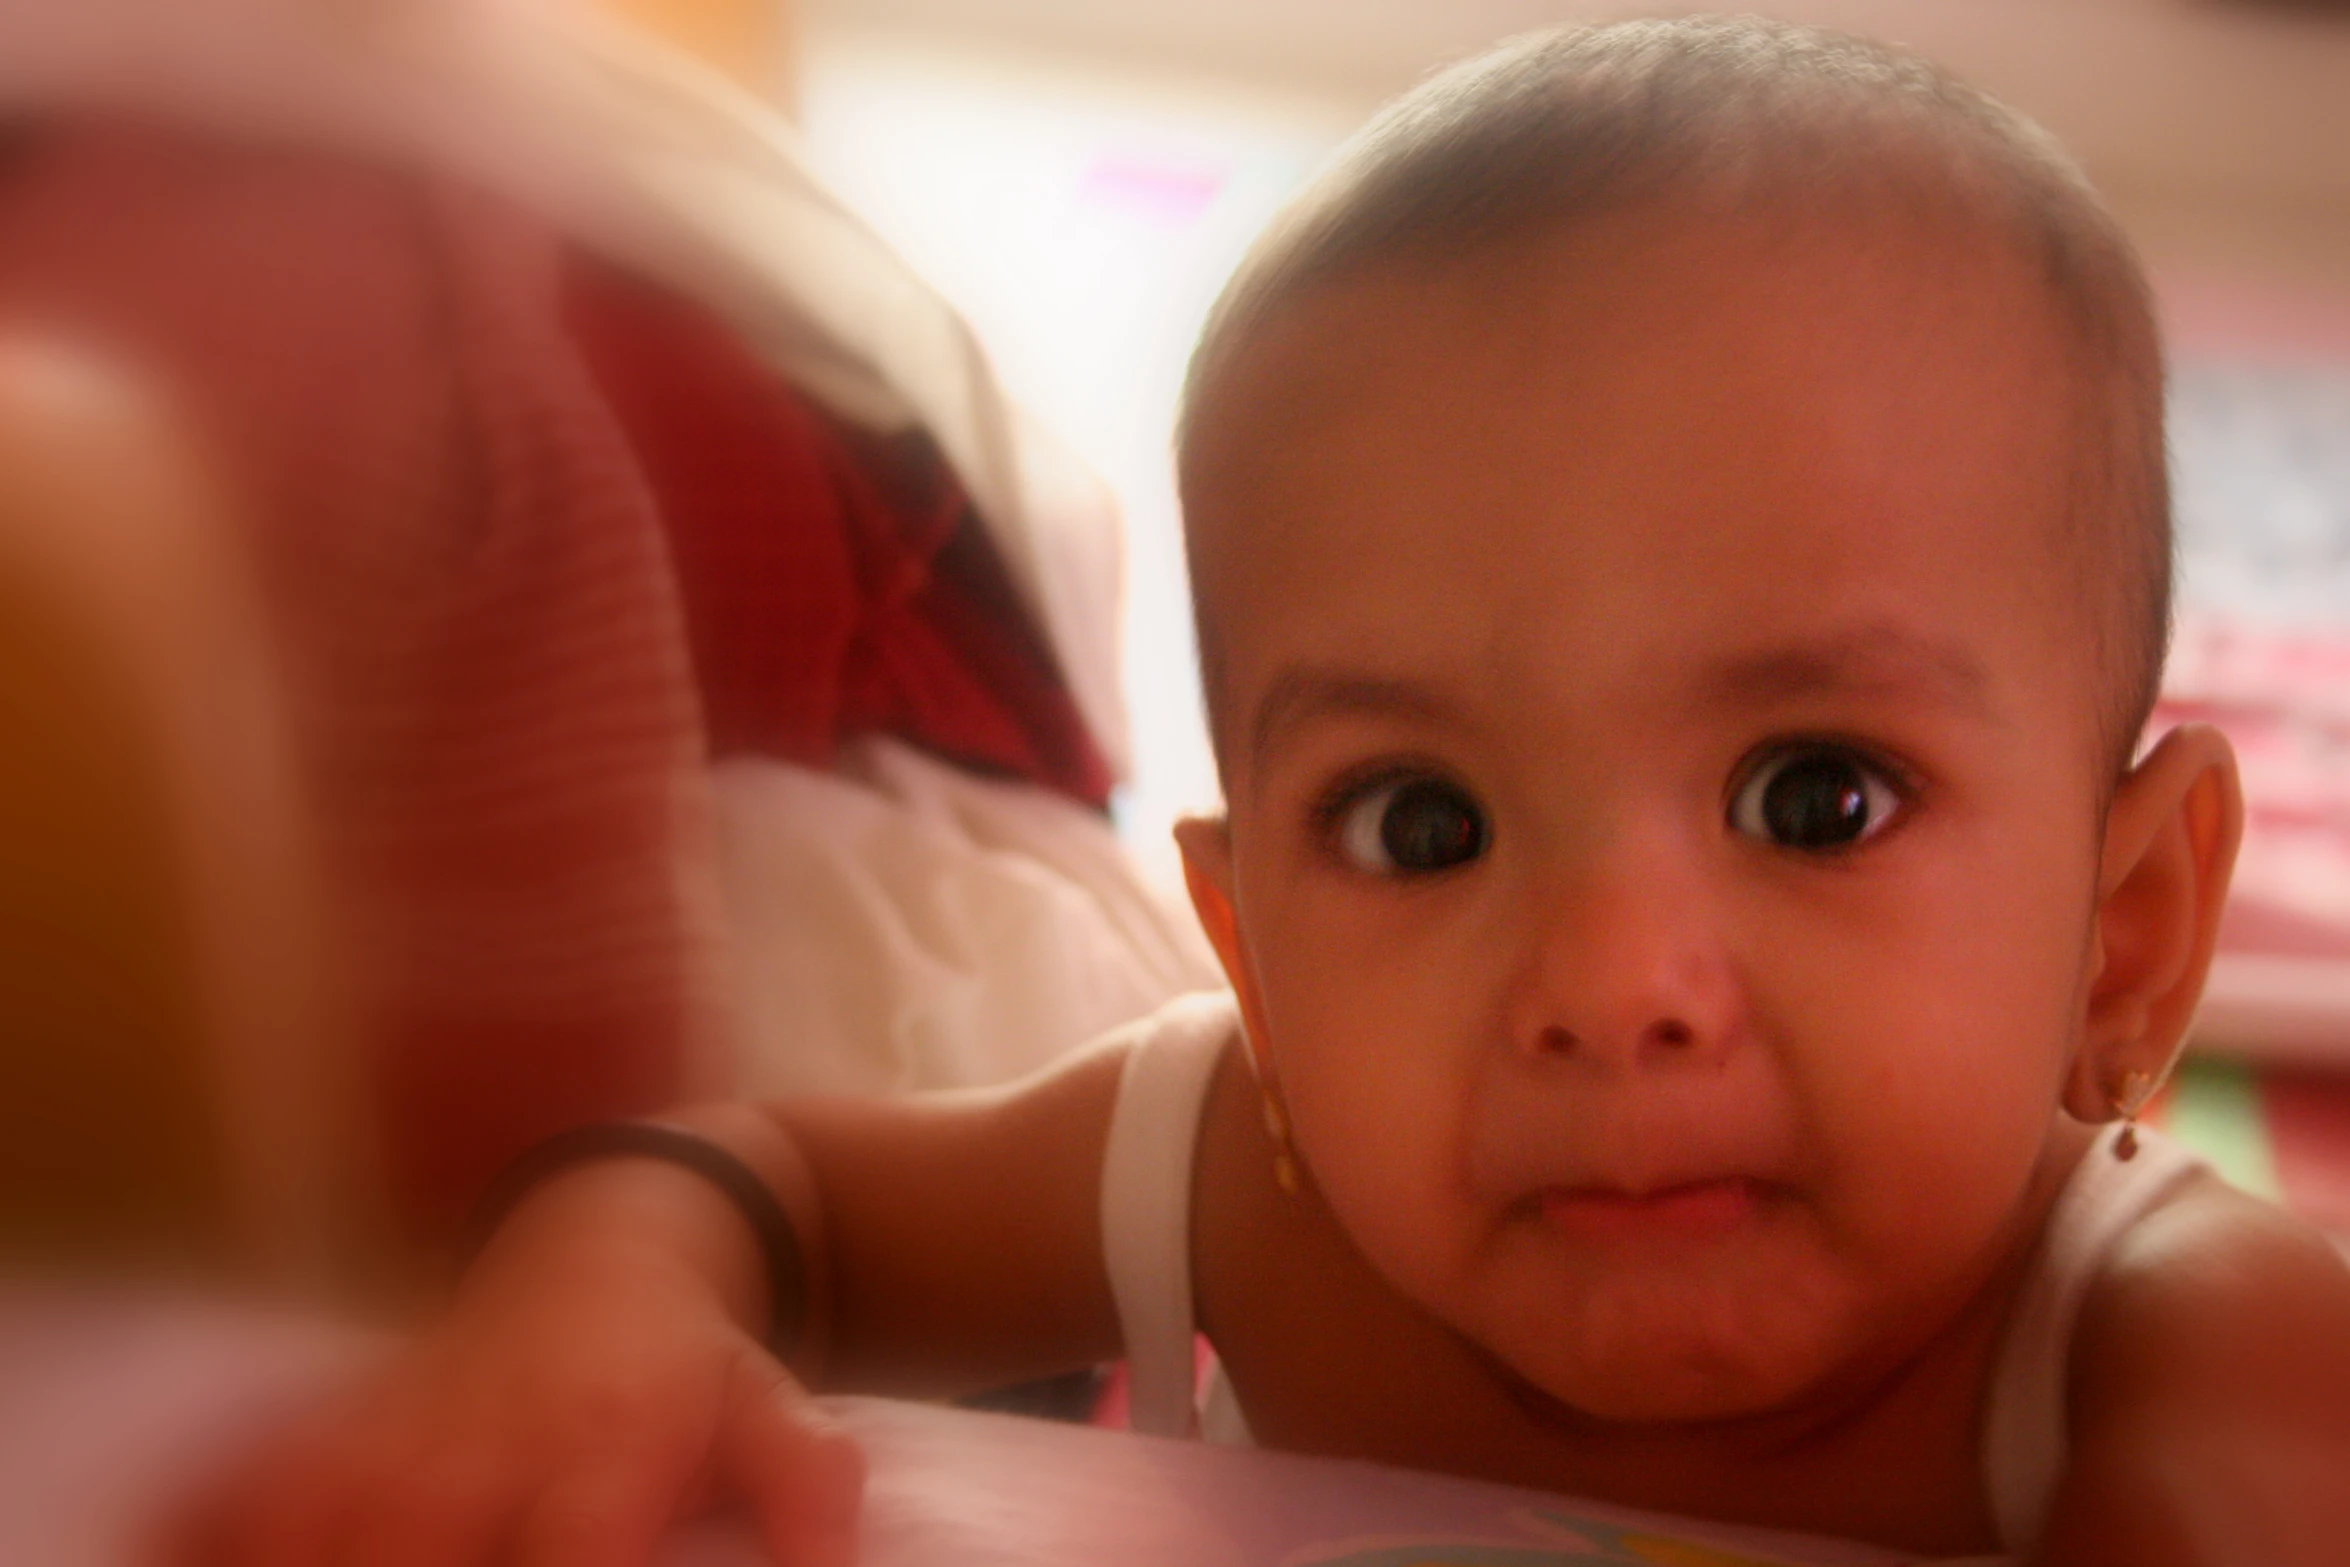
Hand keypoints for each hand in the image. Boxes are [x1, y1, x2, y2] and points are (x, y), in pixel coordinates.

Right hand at [172, 1236, 861, 1566]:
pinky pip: (213, 1510)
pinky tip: (200, 1558)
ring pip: (291, 1542)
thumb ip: (808, 1484)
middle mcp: (469, 1451)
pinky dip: (202, 1541)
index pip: (567, 1558)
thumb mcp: (771, 1408)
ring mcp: (374, 1443)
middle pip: (400, 1562)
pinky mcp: (309, 1442)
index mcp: (595, 1450)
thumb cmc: (693, 1367)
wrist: (606, 1249)